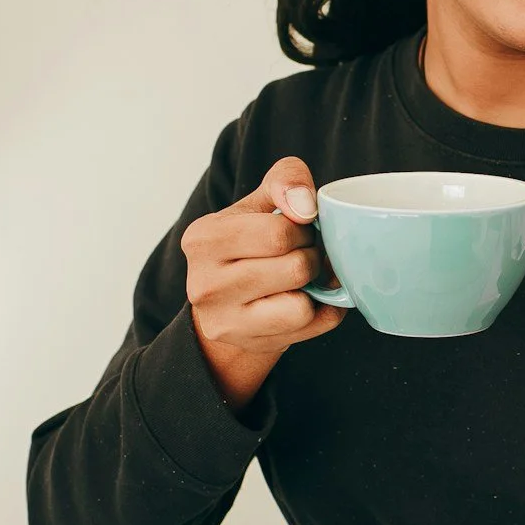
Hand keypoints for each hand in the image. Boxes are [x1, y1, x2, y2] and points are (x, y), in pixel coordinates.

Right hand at [182, 156, 345, 409]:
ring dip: (316, 288)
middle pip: (295, 267)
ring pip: (302, 305)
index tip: (298, 229)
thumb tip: (305, 205)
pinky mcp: (247, 343)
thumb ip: (285, 180)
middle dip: (312, 256)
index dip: (304, 229)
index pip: (279, 232)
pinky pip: (310, 326)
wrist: (227, 303)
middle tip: (304, 254)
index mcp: (203, 238)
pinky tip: (306, 300)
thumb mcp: (259, 203)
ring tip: (302, 278)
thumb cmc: (247, 244)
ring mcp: (224, 320)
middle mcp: (205, 283)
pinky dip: (321, 311)